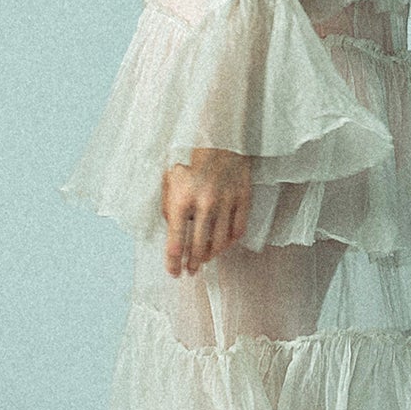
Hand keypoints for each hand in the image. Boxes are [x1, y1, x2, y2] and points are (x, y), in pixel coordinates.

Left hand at [161, 149, 252, 277]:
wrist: (219, 137)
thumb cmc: (190, 159)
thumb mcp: (169, 179)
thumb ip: (168, 206)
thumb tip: (172, 230)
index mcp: (182, 198)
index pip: (176, 241)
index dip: (173, 262)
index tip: (174, 272)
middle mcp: (204, 203)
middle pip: (199, 247)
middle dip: (192, 263)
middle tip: (191, 270)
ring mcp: (226, 202)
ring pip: (220, 242)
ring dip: (211, 255)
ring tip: (205, 259)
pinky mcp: (243, 198)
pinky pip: (238, 229)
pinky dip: (230, 241)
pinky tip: (223, 244)